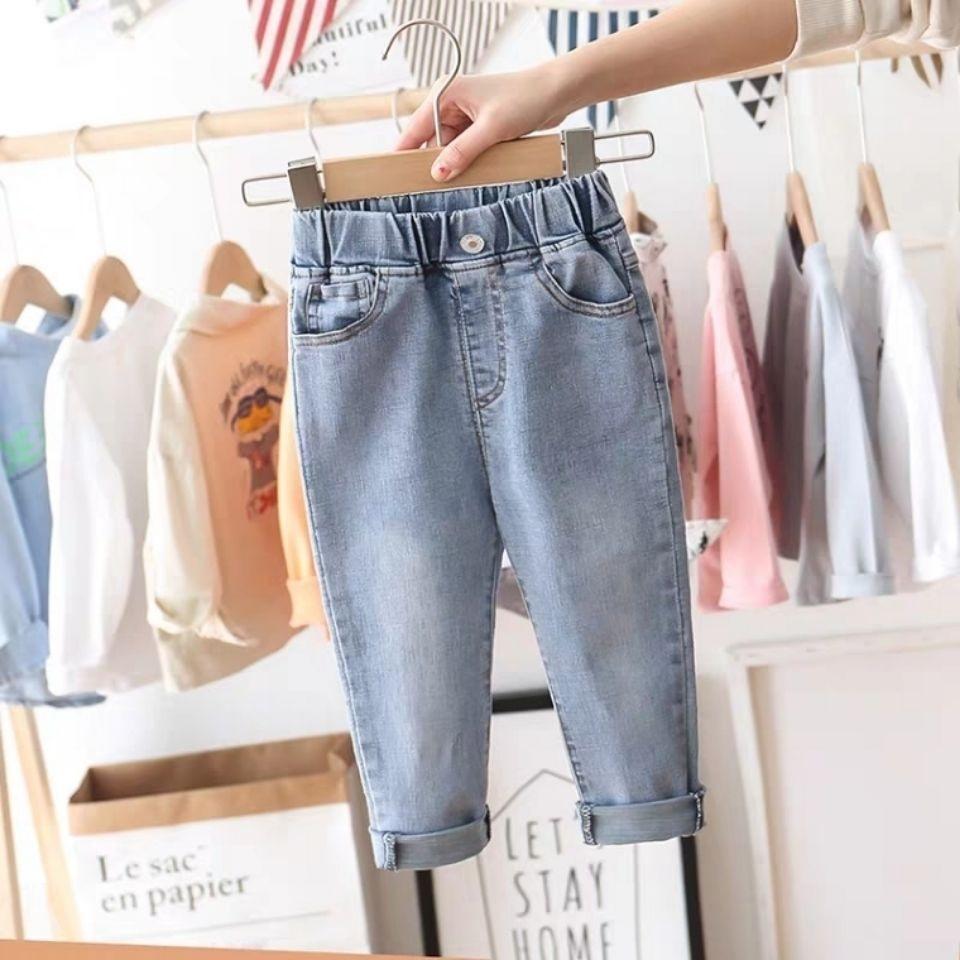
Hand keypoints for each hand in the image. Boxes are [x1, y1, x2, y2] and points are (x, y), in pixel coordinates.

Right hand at [395, 64, 570, 182]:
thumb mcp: (492, 129)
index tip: (393, 174)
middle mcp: (451, 103)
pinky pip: (463, 151)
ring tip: (462, 177)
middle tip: (432, 188)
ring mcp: (464, 117)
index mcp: (446, 92)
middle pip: (430, 141)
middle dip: (434, 163)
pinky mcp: (477, 129)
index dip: (404, 151)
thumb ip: (462, 152)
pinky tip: (474, 171)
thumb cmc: (525, 99)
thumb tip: (438, 173)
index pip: (415, 127)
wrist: (556, 94)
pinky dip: (467, 162)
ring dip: (454, 164)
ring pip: (447, 149)